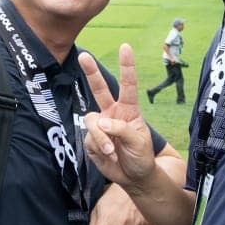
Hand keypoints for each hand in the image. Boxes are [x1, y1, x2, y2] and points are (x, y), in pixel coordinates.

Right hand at [78, 48, 158, 190]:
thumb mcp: (139, 142)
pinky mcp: (91, 139)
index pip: (128, 85)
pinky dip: (99, 148)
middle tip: (83, 55)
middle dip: (91, 72)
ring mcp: (101, 126)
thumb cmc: (141, 157)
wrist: (134, 178)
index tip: (125, 47)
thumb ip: (122, 129)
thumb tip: (101, 121)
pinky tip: (109, 157)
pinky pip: (89, 138)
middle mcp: (113, 113)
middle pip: (99, 89)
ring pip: (92, 121)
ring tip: (111, 150)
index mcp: (129, 110)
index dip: (127, 66)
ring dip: (100, 136)